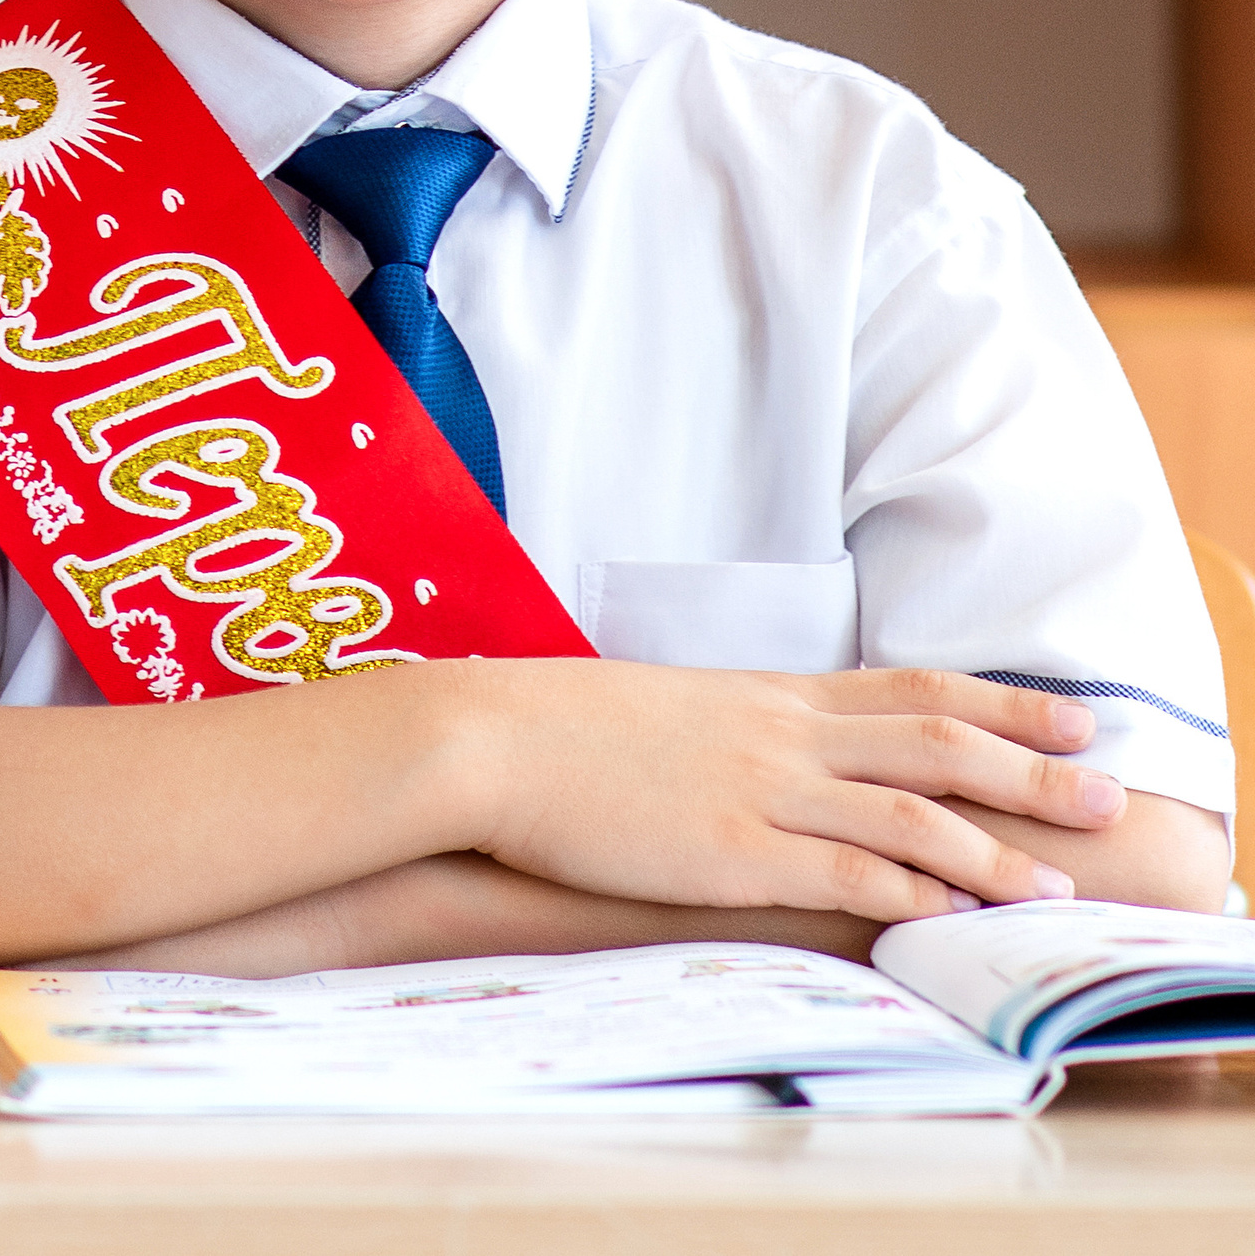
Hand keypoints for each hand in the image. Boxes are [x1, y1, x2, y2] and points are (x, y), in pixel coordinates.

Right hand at [448, 663, 1119, 925]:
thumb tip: (782, 755)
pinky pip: (842, 874)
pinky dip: (909, 897)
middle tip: (1107, 787)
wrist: (497, 737)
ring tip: (1056, 884)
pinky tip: (953, 917)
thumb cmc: (570, 730)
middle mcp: (782, 733)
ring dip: (991, 850)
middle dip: (1029, 767)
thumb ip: (740, 731)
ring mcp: (760, 790)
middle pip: (933, 741)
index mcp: (770, 694)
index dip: (999, 701)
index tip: (1070, 714)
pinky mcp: (731, 849)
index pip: (911, 687)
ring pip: (907, 814)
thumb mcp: (674, 712)